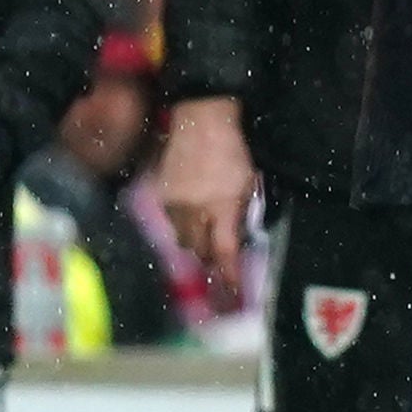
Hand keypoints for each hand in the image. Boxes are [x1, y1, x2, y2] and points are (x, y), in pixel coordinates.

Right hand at [157, 97, 256, 305]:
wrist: (202, 121)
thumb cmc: (233, 151)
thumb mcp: (248, 184)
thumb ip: (241, 215)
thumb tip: (237, 241)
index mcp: (222, 207)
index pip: (224, 252)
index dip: (229, 275)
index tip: (234, 290)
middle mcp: (196, 210)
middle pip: (199, 252)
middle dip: (210, 260)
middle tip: (221, 261)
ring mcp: (175, 204)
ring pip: (182, 241)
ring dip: (195, 245)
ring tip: (206, 238)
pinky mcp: (163, 196)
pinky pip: (172, 224)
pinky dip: (183, 227)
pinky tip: (193, 217)